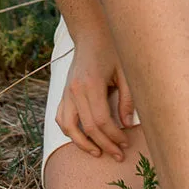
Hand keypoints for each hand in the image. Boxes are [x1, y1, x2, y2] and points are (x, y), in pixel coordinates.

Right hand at [55, 32, 135, 161]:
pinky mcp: (63, 93)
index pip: (101, 121)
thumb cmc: (112, 50)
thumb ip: (127, 99)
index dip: (113, 136)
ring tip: (98, 152)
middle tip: (118, 154)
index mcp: (90, 84)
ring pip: (68, 127)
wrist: (91, 34)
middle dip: (104, 144)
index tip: (125, 143)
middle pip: (88, 127)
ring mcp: (66, 92)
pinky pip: (61, 118)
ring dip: (83, 143)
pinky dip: (69, 131)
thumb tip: (127, 124)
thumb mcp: (125, 72)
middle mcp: (75, 90)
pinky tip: (82, 138)